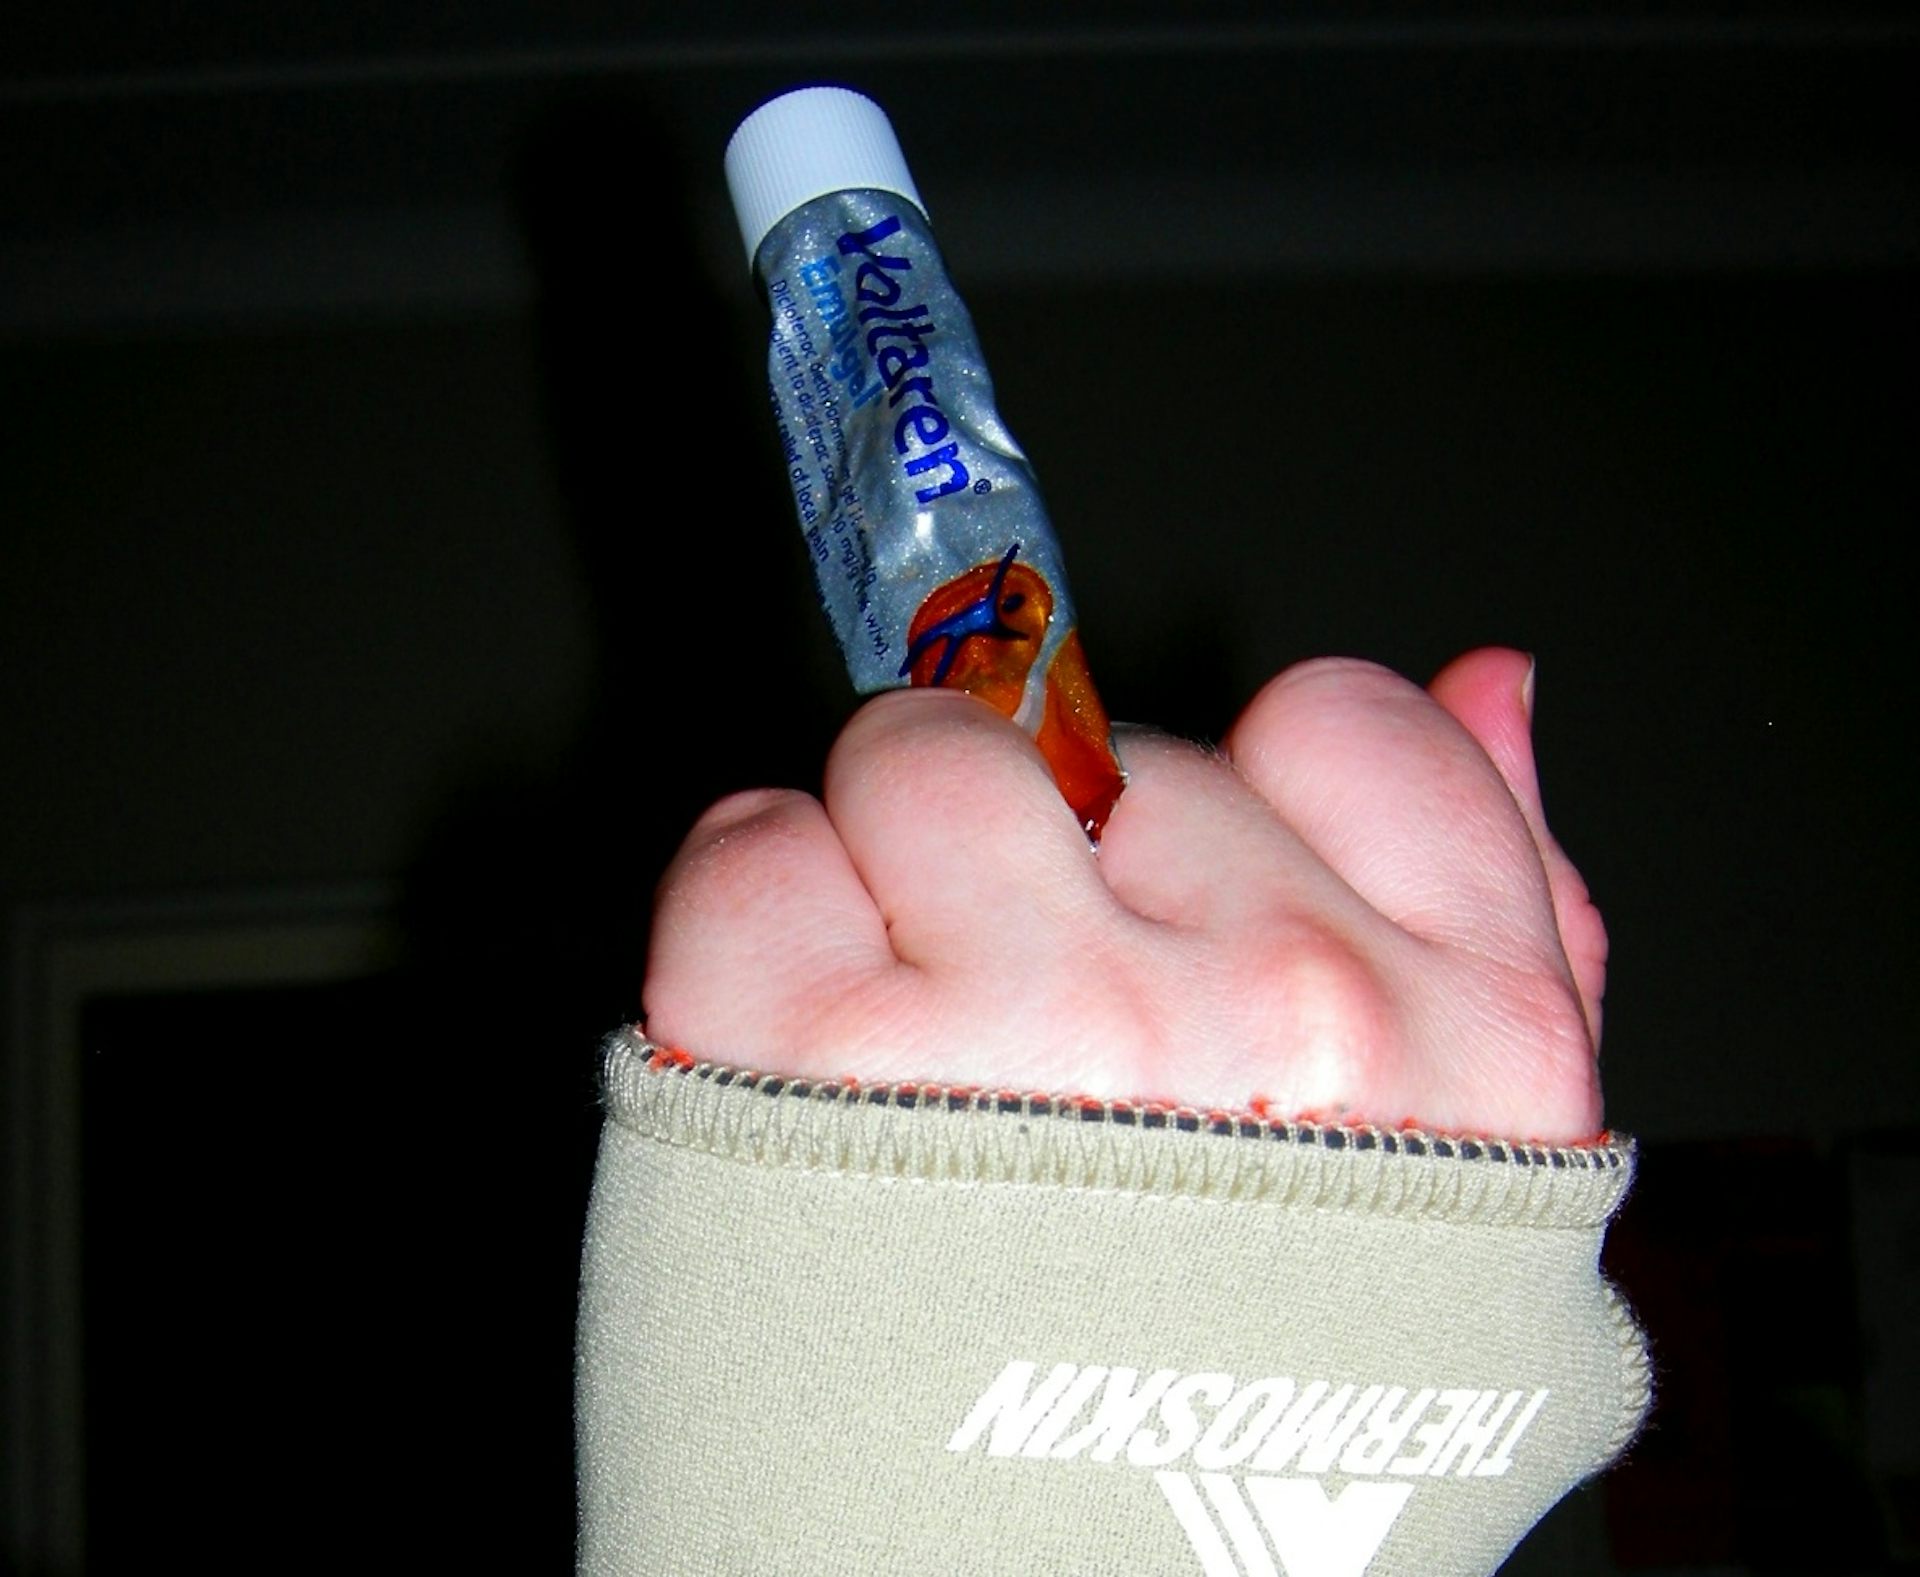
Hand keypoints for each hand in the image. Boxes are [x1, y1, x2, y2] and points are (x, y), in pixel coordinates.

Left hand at [642, 648, 1606, 1142]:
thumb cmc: (1223, 1445)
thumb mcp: (1462, 1217)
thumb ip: (1507, 920)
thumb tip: (1495, 683)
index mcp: (1465, 1043)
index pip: (1352, 730)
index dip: (1238, 803)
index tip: (1174, 891)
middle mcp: (1271, 1010)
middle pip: (1113, 752)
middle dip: (1058, 869)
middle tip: (1039, 1050)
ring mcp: (1036, 1016)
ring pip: (921, 760)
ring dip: (892, 877)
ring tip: (914, 1057)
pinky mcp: (807, 1049)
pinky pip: (752, 841)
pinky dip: (751, 923)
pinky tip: (802, 1073)